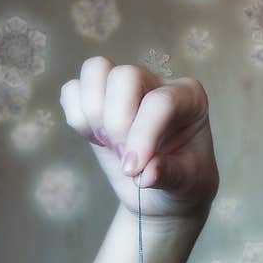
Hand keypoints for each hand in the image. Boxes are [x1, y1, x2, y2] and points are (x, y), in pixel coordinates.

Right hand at [59, 57, 219, 221]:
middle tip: (126, 160)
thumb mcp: (186, 182)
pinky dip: (77, 118)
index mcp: (190, 97)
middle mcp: (157, 83)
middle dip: (117, 122)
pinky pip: (72, 90)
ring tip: (110, 145)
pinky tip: (98, 141)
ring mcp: (126, 87)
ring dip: (93, 115)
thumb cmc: (183, 181)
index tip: (132, 169)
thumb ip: (169, 175)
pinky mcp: (98, 98)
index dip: (142, 135)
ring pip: (95, 70)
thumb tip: (146, 174)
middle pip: (124, 76)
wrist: (164, 192)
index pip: (160, 102)